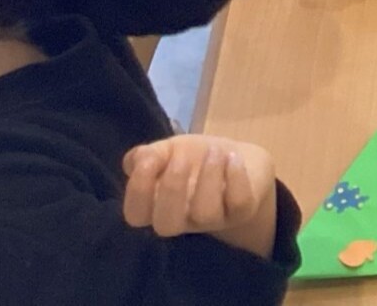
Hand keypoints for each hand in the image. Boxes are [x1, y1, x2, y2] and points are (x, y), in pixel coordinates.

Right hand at [123, 136, 277, 256]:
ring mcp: (212, 220)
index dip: (138, 190)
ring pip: (205, 213)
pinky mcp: (241, 212)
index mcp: (156, 207)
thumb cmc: (193, 158)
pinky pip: (238, 202)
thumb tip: (138, 160)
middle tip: (182, 158)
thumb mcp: (166, 151)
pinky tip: (233, 158)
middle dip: (172, 188)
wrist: (235, 157)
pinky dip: (236, 177)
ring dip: (208, 177)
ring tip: (214, 151)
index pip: (136, 215)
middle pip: (166, 225)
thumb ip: (146, 156)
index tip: (151, 158)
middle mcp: (182, 220)